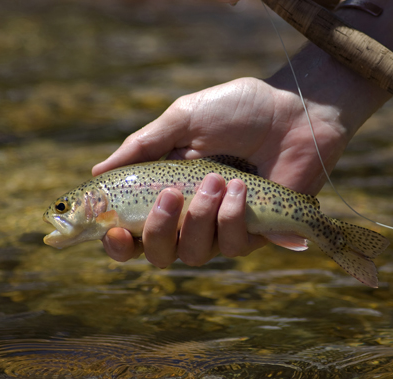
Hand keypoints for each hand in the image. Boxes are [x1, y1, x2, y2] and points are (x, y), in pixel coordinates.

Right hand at [92, 76, 350, 266]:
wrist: (294, 112)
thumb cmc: (238, 110)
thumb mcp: (183, 119)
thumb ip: (143, 146)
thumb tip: (99, 172)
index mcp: (168, 190)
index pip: (134, 232)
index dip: (118, 243)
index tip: (113, 231)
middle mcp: (191, 216)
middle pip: (160, 254)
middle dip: (158, 231)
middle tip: (171, 196)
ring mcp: (222, 227)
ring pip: (194, 253)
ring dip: (200, 218)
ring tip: (217, 178)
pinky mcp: (254, 233)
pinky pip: (231, 245)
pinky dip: (232, 216)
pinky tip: (243, 188)